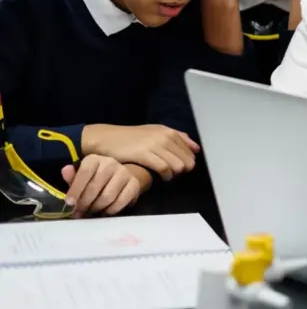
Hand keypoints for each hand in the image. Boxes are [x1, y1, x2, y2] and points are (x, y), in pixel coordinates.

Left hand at [62, 156, 141, 216]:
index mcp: (94, 159)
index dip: (76, 189)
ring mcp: (124, 173)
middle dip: (84, 203)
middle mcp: (110, 163)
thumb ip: (72, 177)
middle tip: (79, 212)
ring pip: (107, 196)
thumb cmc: (94, 178)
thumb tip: (66, 170)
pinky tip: (104, 211)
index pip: (84, 173)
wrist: (118, 177)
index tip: (69, 203)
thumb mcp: (81, 177)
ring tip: (91, 212)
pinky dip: (110, 210)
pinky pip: (120, 202)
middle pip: (95, 187)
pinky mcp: (134, 184)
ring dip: (96, 208)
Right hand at [80, 124, 198, 179]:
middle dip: (182, 170)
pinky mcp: (144, 154)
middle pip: (186, 160)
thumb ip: (177, 138)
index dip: (188, 162)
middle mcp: (164, 136)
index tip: (181, 168)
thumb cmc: (132, 138)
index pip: (190, 151)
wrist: (107, 138)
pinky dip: (165, 176)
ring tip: (166, 175)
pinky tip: (161, 177)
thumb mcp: (156, 132)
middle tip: (173, 173)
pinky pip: (163, 168)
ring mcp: (154, 145)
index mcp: (168, 131)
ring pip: (177, 165)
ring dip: (174, 174)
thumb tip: (197, 148)